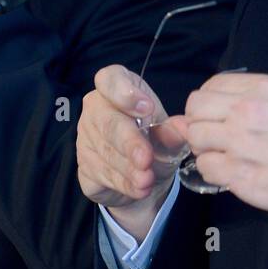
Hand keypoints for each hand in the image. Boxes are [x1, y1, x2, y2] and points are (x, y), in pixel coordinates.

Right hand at [76, 65, 180, 239]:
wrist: (143, 176)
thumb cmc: (155, 141)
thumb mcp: (168, 135)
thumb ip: (173, 130)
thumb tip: (184, 127)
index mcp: (117, 88)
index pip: (109, 79)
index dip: (124, 92)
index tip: (147, 108)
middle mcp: (96, 109)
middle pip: (107, 122)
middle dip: (128, 142)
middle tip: (147, 159)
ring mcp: (86, 138)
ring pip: (105, 152)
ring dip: (128, 169)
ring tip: (148, 180)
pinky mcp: (83, 166)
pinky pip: (101, 174)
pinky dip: (123, 183)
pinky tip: (139, 189)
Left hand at [179, 72, 267, 219]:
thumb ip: (241, 97)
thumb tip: (191, 112)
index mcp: (260, 89)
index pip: (209, 87)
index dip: (207, 104)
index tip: (216, 116)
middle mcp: (247, 111)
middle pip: (195, 110)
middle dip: (201, 124)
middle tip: (217, 137)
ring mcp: (240, 143)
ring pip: (195, 138)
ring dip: (206, 148)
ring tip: (226, 155)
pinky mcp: (238, 173)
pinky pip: (205, 168)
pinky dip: (214, 171)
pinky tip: (232, 171)